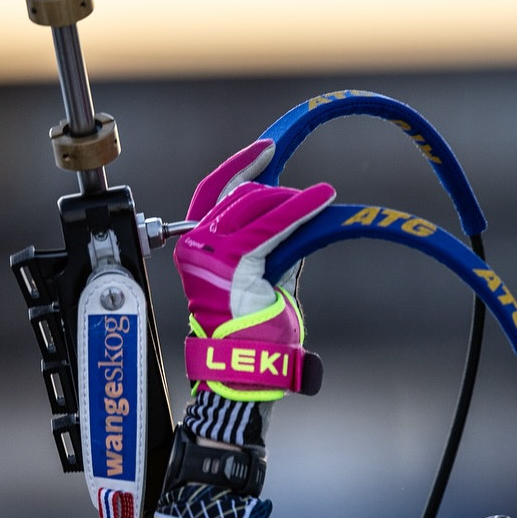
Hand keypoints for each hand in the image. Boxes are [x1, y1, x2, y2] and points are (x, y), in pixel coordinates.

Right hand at [174, 140, 333, 399]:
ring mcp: (212, 254)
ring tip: (321, 199)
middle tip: (310, 199)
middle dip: (278, 193)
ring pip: (257, 204)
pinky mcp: (236, 263)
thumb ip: (271, 243)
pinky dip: (300, 209)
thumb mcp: (261, 275)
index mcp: (195, 246)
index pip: (213, 191)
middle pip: (240, 195)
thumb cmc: (253, 332)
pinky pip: (273, 225)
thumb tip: (295, 214)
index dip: (240, 167)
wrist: (246, 367)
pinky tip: (321, 199)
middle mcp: (196, 245)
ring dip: (293, 201)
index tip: (266, 150)